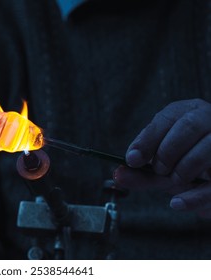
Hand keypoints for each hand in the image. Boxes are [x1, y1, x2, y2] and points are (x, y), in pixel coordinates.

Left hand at [114, 98, 210, 217]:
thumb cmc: (189, 169)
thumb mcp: (163, 169)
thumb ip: (141, 173)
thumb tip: (118, 174)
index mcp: (188, 112)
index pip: (166, 118)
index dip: (147, 139)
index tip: (132, 160)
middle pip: (188, 126)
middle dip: (166, 152)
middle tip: (159, 171)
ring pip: (207, 148)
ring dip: (183, 170)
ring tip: (174, 181)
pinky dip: (195, 196)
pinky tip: (178, 203)